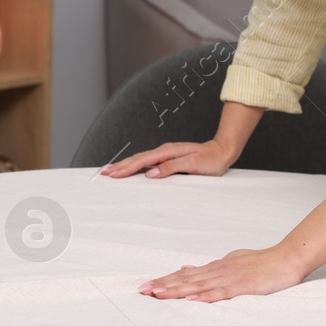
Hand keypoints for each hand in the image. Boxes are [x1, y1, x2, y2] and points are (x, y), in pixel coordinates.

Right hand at [98, 138, 236, 178]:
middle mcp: (164, 151)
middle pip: (137, 158)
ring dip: (125, 165)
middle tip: (103, 173)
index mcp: (168, 152)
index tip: (113, 174)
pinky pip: (147, 161)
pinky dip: (135, 165)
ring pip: (140, 159)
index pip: (142, 161)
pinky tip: (130, 168)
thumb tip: (151, 174)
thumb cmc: (211, 161)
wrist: (222, 152)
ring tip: (111, 170)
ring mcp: (165, 154)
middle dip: (119, 166)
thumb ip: (171, 168)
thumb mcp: (193, 165)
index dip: (126, 168)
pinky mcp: (168, 158)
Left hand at [138, 246, 305, 302]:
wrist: (287, 258)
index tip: (147, 285)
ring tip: (158, 294)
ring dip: (177, 290)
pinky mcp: (242, 286)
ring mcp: (229, 278)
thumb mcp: (232, 262)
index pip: (185, 274)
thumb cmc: (262, 263)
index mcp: (216, 267)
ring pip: (198, 285)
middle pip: (186, 279)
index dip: (166, 280)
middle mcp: (218, 271)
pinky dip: (204, 296)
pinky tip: (191, 300)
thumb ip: (210, 268)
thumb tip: (188, 268)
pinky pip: (221, 293)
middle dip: (163, 285)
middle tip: (142, 290)